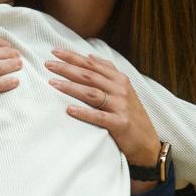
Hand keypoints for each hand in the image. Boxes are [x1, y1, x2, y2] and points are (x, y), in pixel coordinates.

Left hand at [45, 49, 161, 168]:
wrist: (147, 143)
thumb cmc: (130, 115)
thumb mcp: (123, 90)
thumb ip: (108, 73)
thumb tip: (90, 56)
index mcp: (120, 80)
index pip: (92, 64)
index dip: (73, 57)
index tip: (55, 52)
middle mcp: (121, 90)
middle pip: (89, 76)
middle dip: (67, 68)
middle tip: (47, 64)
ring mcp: (121, 106)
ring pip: (92, 93)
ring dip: (71, 87)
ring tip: (52, 83)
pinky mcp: (120, 124)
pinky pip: (99, 117)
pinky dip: (84, 113)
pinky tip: (69, 110)